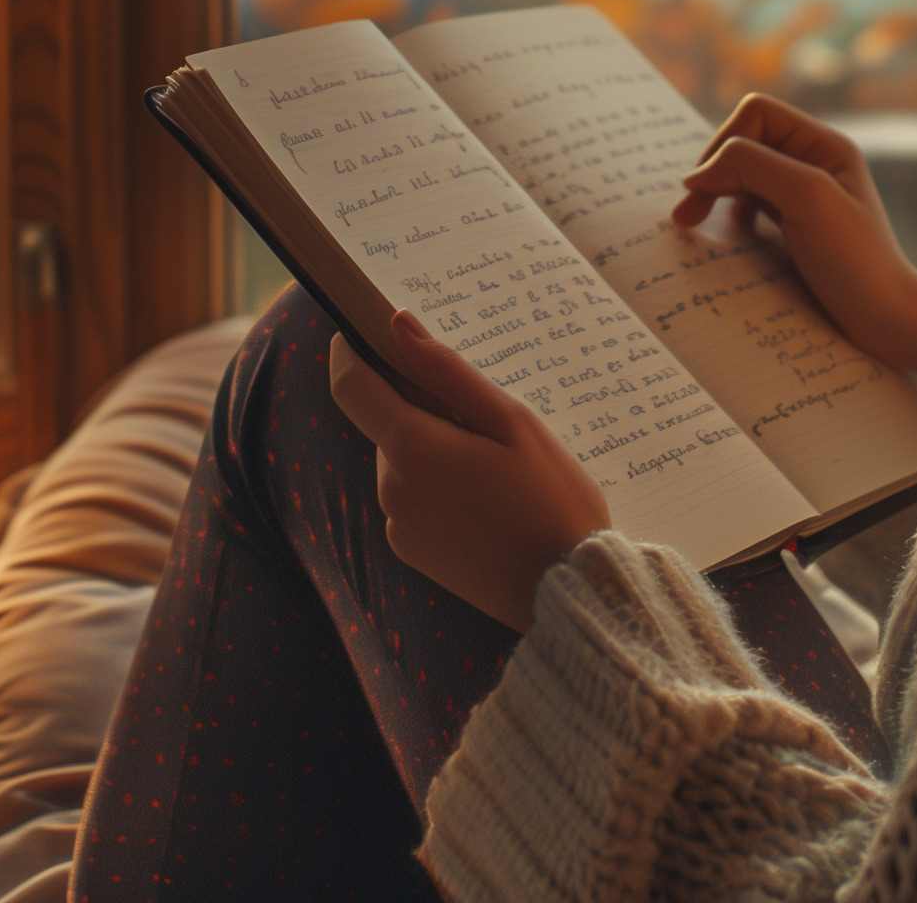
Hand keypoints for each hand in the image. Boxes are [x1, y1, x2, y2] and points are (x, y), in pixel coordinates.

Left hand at [328, 309, 611, 631]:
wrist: (566, 591)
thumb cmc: (550, 498)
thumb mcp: (511, 421)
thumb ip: (446, 371)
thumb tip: (397, 324)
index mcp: (412, 447)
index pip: (351, 386)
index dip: (350, 352)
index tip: (364, 332)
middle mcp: (391, 487)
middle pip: (387, 425)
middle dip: (420, 410)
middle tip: (484, 422)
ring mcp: (398, 524)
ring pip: (402, 462)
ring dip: (433, 451)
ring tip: (496, 471)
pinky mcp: (410, 552)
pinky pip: (411, 500)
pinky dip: (436, 489)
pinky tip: (486, 504)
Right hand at [671, 92, 916, 373]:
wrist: (886, 320)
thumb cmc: (855, 259)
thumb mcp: (806, 196)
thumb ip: (751, 165)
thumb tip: (697, 174)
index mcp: (823, 145)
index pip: (756, 114)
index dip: (724, 142)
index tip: (703, 190)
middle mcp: (814, 164)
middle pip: (745, 142)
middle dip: (713, 172)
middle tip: (685, 217)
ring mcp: (804, 196)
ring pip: (743, 175)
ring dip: (717, 194)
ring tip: (694, 224)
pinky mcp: (796, 228)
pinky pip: (751, 206)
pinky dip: (731, 216)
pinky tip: (730, 237)